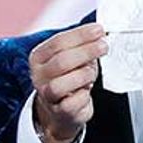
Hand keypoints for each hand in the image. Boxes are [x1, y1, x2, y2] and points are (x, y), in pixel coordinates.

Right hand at [29, 22, 107, 142]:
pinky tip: (87, 91)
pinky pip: (71, 103)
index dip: (81, 35)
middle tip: (103, 47)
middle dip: (86, 52)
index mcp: (39, 57)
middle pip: (61, 61)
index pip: (59, 42)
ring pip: (61, 84)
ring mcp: (47, 95)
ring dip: (83, 75)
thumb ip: (82, 46)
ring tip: (92, 73)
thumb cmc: (70, 79)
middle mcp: (39, 76)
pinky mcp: (59, 112)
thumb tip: (99, 35)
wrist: (63, 110)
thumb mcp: (73, 59)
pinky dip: (84, 96)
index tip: (99, 30)